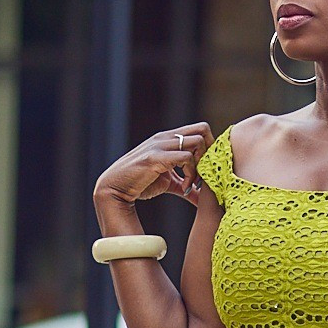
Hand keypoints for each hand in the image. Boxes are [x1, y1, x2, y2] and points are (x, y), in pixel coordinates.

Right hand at [93, 122, 214, 213]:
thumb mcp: (170, 183)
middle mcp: (166, 137)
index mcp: (170, 138)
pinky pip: (186, 158)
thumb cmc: (142, 183)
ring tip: (193, 184)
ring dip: (201, 165)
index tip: (206, 172)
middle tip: (204, 174)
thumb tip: (203, 198)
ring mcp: (161, 144)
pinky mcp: (156, 157)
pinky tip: (185, 188)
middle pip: (203, 129)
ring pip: (198, 141)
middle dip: (210, 153)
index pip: (200, 130)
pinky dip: (191, 175)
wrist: (117, 187)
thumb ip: (187, 185)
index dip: (210, 150)